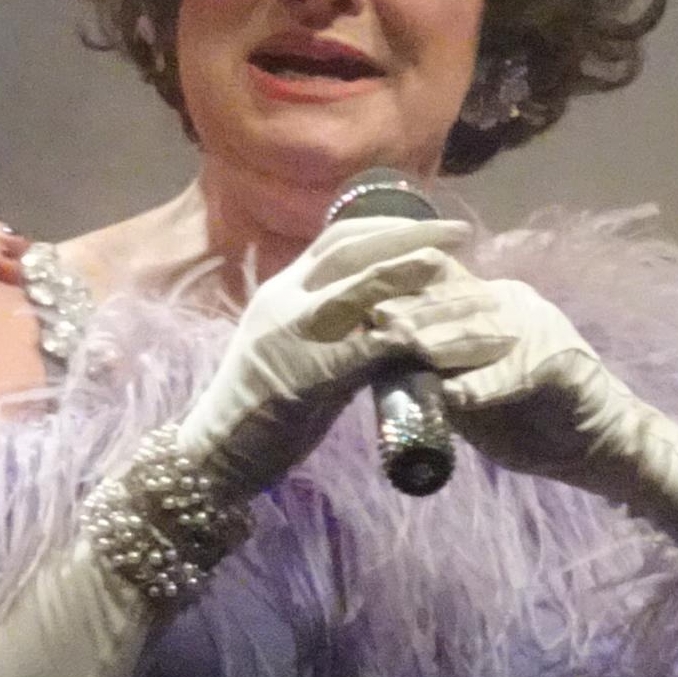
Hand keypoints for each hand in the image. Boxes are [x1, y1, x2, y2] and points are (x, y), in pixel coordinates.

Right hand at [173, 213, 478, 492]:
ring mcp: (298, 333)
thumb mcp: (284, 348)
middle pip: (354, 247)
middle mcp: (286, 300)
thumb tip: (372, 313)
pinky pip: (373, 346)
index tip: (427, 225)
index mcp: (280, 291)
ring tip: (457, 267)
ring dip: (415, 273)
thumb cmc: (254, 408)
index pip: (336, 239)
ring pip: (365, 286)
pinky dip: (410, 336)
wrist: (216, 451)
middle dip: (410, 234)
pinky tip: (440, 333)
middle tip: (461, 232)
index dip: (385, 225)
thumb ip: (322, 325)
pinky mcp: (315, 374)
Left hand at [380, 273, 642, 490]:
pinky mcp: (562, 362)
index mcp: (487, 302)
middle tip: (375, 320)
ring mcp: (539, 330)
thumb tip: (374, 358)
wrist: (592, 440)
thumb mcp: (465, 384)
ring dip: (446, 340)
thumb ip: (429, 367)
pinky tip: (457, 396)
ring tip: (411, 350)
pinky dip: (486, 385)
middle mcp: (512, 305)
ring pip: (485, 331)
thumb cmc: (522, 416)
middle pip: (457, 303)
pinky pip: (517, 371)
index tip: (359, 302)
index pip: (438, 282)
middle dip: (414, 311)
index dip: (401, 288)